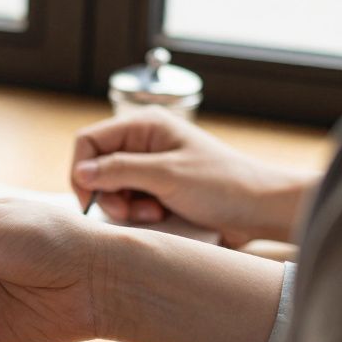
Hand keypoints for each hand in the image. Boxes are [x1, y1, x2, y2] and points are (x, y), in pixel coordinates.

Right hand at [71, 108, 317, 244]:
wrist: (261, 209)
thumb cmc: (224, 185)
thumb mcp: (167, 176)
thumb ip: (119, 171)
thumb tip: (81, 173)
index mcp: (144, 126)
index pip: (88, 141)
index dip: (82, 169)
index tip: (90, 197)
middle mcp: (143, 142)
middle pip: (96, 167)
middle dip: (108, 193)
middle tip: (132, 211)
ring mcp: (149, 165)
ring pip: (110, 188)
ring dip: (125, 206)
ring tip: (155, 213)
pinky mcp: (156, 187)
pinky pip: (128, 200)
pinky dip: (137, 213)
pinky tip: (160, 216)